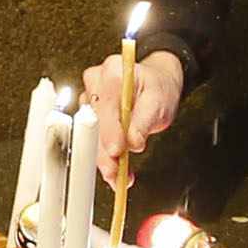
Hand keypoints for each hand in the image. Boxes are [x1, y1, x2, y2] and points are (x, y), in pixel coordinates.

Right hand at [80, 50, 184, 183]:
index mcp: (113, 71)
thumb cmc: (157, 88)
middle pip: (94, 122)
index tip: (116, 150)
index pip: (106, 104)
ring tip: (118, 176)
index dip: (110, 130)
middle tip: (115, 172)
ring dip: (104, 158)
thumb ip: (144, 121)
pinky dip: (104, 156)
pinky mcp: (88, 113)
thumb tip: (132, 141)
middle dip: (104, 150)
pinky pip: (92, 138)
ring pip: (90, 134)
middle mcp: (96, 82)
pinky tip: (114, 172)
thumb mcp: (158, 102)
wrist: (155, 84)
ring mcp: (89, 97)